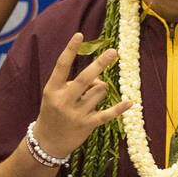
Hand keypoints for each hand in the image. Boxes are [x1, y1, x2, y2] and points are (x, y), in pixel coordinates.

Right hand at [31, 33, 130, 159]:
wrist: (47, 142)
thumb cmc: (54, 112)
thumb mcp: (57, 95)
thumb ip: (77, 84)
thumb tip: (101, 81)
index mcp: (52, 89)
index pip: (62, 65)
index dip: (70, 49)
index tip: (80, 34)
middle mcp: (63, 100)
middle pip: (85, 78)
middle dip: (100, 63)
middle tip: (113, 51)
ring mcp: (75, 114)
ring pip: (99, 91)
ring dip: (100, 90)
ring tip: (89, 99)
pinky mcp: (87, 125)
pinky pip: (107, 114)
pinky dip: (119, 108)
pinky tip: (130, 102)